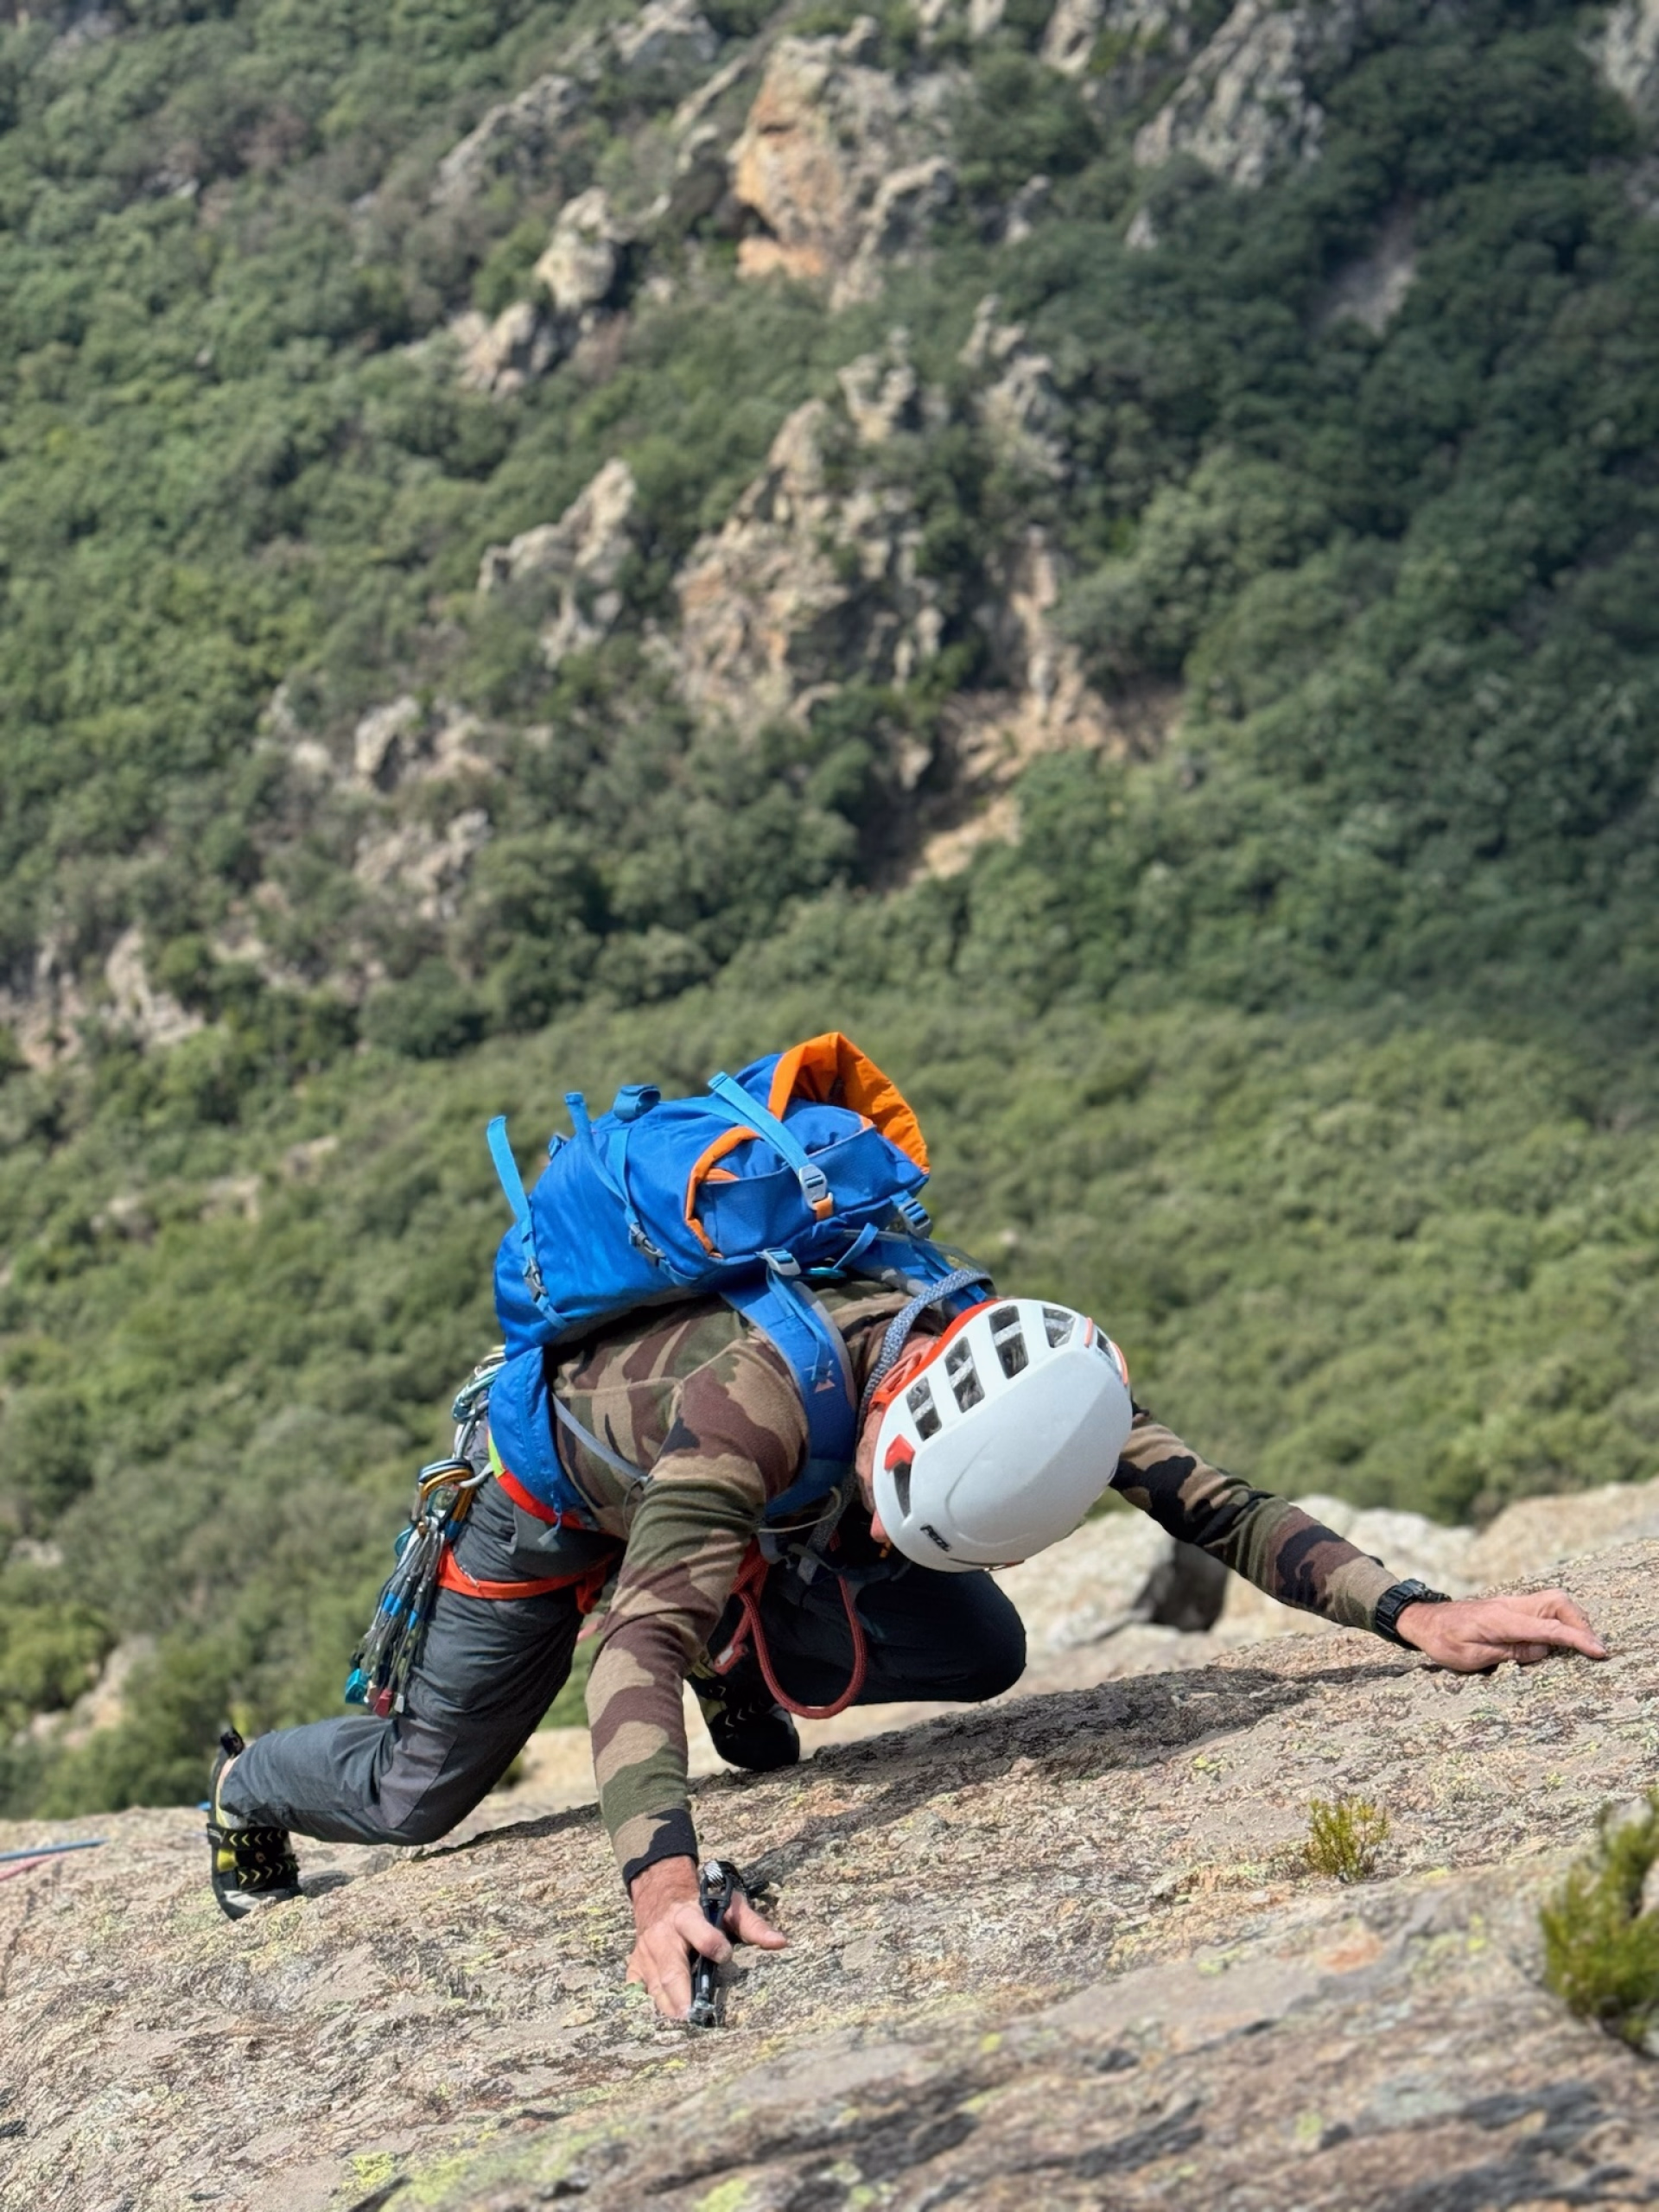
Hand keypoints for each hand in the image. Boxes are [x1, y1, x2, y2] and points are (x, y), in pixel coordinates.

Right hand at [625, 1855, 785, 2021]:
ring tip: (683, 2028)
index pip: (697, 1930)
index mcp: (686, 1916)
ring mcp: (646, 1953)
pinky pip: (637, 1990)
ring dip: (667, 2008)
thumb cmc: (701, 1904)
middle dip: (681, 1994)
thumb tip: (781, 1943)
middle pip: (671, 1968)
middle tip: (693, 2016)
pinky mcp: (636, 1966)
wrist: (661, 1893)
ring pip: (655, 1986)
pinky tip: (659, 2026)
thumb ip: (753, 1924)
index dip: (710, 1942)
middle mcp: (663, 1936)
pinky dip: (645, 2008)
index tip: (725, 1955)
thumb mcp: (728, 1905)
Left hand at [1397, 1589, 1607, 1671]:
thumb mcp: (1471, 1657)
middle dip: (1581, 1622)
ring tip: (1583, 1643)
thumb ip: (1508, 1653)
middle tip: (1594, 1648)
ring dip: (1573, 1618)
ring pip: (1553, 1600)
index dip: (1577, 1639)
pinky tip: (1563, 1635)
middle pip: (1558, 1602)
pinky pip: (1543, 1606)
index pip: (1548, 1628)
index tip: (1599, 1651)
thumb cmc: (1443, 1642)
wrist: (1424, 1620)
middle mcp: (1510, 1606)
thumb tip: (1543, 1652)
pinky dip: (1560, 1618)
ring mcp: (1511, 1603)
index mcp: (1502, 1621)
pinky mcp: (1510, 1607)